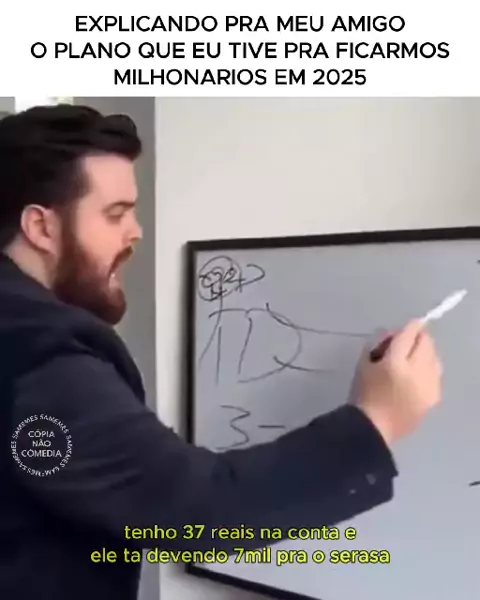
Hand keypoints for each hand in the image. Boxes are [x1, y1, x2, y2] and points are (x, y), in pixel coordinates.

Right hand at [352, 319, 441, 445]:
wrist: (374, 428)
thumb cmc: (364, 395)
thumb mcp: (364, 364)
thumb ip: (379, 345)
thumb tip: (394, 335)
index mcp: (395, 363)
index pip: (409, 334)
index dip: (410, 327)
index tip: (409, 325)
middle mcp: (417, 372)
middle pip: (426, 343)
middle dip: (418, 338)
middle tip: (406, 343)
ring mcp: (429, 386)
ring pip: (435, 358)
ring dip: (425, 353)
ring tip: (411, 360)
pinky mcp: (434, 397)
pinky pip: (435, 374)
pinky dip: (427, 370)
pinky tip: (415, 377)